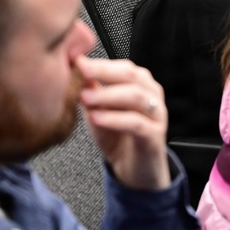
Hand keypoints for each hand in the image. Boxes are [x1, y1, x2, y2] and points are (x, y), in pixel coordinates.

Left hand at [76, 56, 170, 190]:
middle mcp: (152, 95)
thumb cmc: (118, 137)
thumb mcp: (99, 111)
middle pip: (132, 76)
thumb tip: (73, 70)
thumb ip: (90, 92)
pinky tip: (97, 119)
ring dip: (109, 95)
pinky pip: (137, 124)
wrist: (135, 170)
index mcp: (141, 85)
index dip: (100, 62)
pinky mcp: (155, 136)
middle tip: (82, 72)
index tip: (77, 60)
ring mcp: (156, 115)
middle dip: (104, 72)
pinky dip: (116, 119)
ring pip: (136, 97)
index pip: (123, 67)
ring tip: (86, 98)